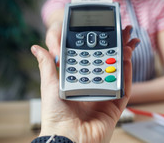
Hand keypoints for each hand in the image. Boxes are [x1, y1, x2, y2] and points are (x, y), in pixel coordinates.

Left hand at [31, 25, 138, 142]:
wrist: (67, 137)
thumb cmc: (55, 115)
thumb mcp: (49, 84)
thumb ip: (47, 64)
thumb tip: (36, 48)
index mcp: (80, 81)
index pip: (92, 58)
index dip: (99, 44)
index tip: (103, 31)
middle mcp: (94, 87)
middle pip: (109, 62)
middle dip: (117, 46)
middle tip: (123, 32)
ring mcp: (106, 95)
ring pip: (119, 72)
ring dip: (125, 56)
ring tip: (128, 41)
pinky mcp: (115, 106)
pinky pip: (124, 88)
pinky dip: (127, 74)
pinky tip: (127, 60)